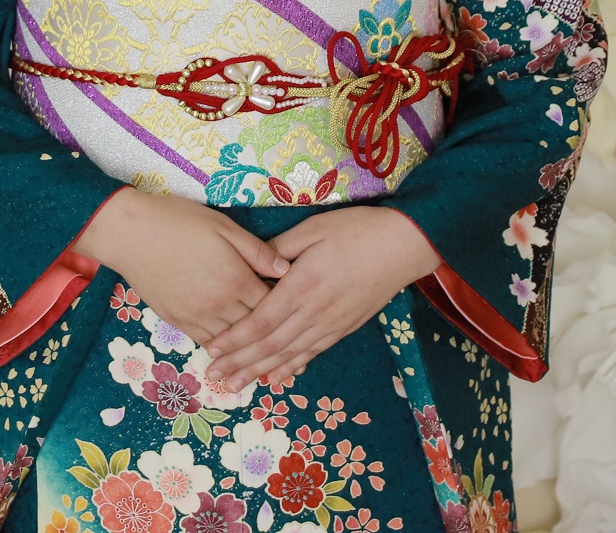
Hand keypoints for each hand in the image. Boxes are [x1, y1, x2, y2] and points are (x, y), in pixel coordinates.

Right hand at [74, 188, 288, 345]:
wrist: (131, 234)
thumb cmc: (178, 222)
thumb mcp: (223, 226)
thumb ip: (256, 250)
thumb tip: (287, 269)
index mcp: (236, 280)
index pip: (273, 303)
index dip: (288, 306)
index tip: (301, 308)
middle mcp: (220, 305)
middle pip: (256, 328)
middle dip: (275, 332)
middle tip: (293, 339)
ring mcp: (198, 316)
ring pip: (233, 342)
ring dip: (250, 348)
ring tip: (269, 356)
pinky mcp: (178, 321)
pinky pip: (207, 342)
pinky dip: (223, 349)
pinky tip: (232, 353)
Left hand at [201, 206, 440, 390]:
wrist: (403, 246)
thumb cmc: (356, 231)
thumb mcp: (313, 230)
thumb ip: (280, 250)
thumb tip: (253, 265)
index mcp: (303, 285)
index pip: (262, 319)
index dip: (236, 338)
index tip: (212, 348)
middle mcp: (315, 311)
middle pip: (271, 344)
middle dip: (240, 362)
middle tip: (214, 377)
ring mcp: (330, 324)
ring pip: (289, 354)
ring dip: (260, 371)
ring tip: (236, 386)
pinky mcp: (343, 328)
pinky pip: (312, 353)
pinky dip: (291, 367)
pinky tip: (276, 378)